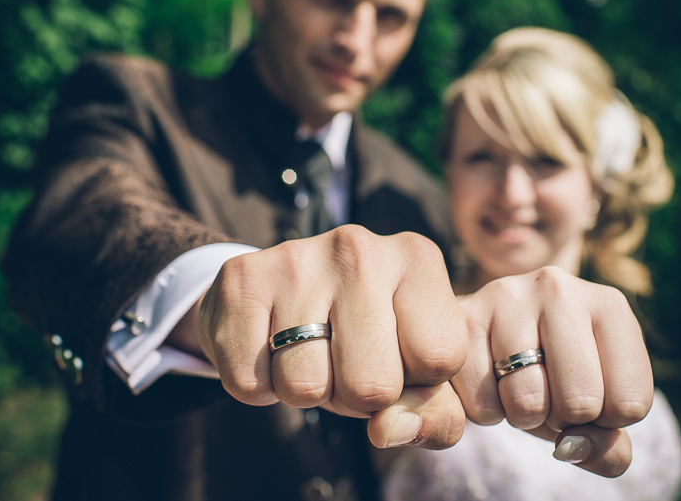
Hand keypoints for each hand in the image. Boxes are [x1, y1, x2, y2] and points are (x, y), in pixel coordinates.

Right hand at [195, 225, 468, 446]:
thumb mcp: (421, 367)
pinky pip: (248, 383)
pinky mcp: (241, 278)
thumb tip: (389, 431)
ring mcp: (297, 258)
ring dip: (307, 392)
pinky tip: (271, 348)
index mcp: (418, 259)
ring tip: (310, 353)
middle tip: (347, 362)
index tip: (400, 358)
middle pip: (371, 385)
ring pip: (305, 388)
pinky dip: (259, 385)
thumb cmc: (369, 337)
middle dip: (358, 396)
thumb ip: (438, 413)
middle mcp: (360, 248)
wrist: (283, 290)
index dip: (417, 382)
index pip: (438, 358)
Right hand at [449, 266, 652, 475]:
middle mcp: (560, 288)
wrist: (488, 337)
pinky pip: (482, 404)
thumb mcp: (595, 407)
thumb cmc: (552, 374)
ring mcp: (507, 297)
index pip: (631, 403)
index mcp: (609, 306)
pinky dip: (486, 411)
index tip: (589, 398)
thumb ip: (608, 447)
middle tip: (549, 395)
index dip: (606, 422)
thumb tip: (572, 448)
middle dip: (563, 420)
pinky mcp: (464, 317)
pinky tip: (488, 379)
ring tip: (518, 385)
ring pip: (528, 403)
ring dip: (523, 417)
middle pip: (581, 402)